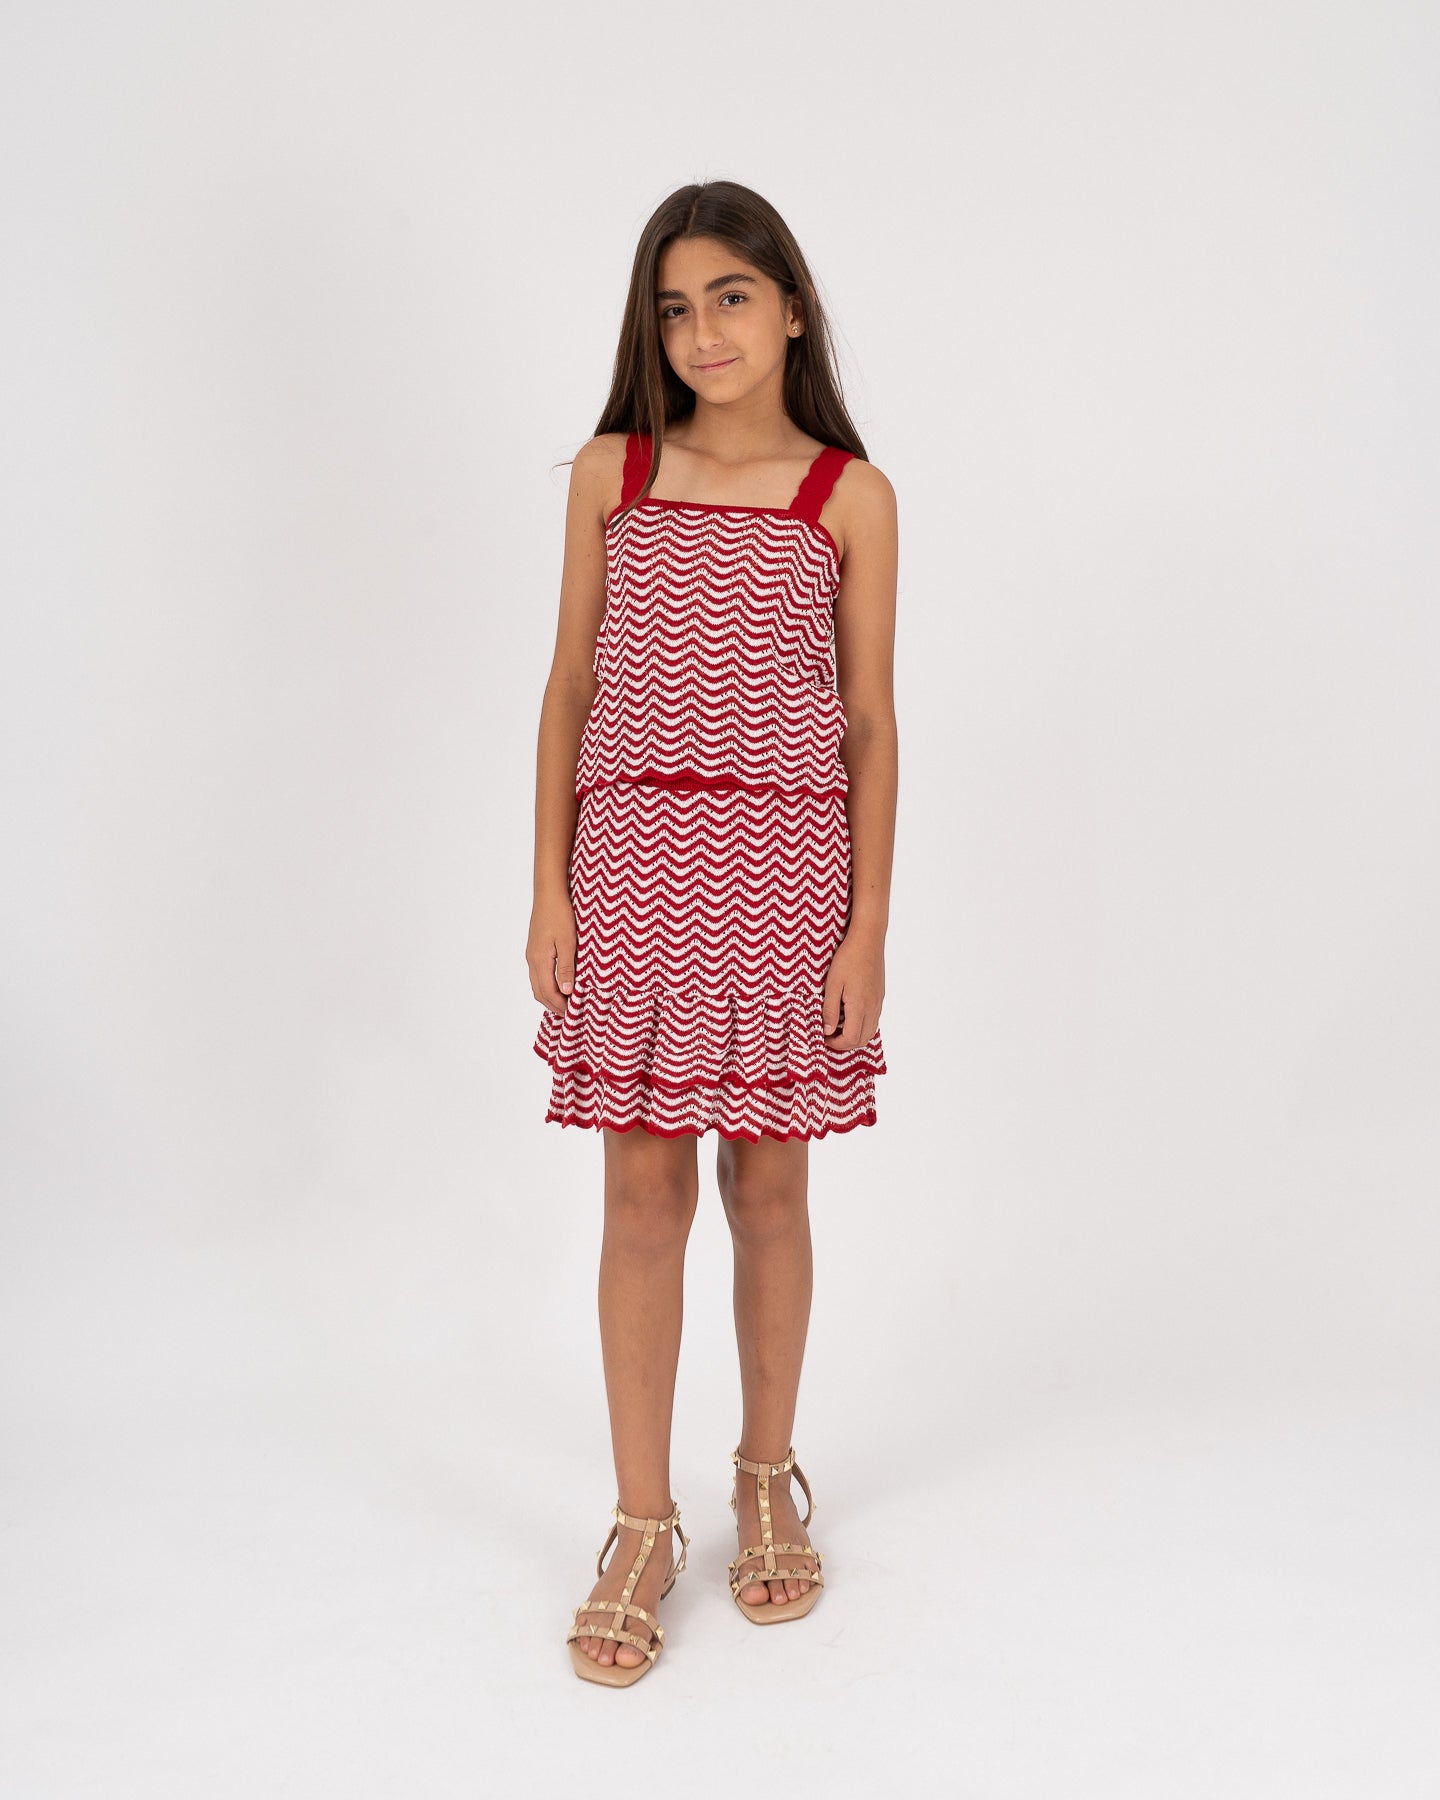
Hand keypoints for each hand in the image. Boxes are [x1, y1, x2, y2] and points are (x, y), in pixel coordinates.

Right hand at [528, 892, 577, 1015]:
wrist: (548, 894)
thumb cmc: (560, 914)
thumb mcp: (568, 942)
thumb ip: (566, 967)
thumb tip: (566, 991)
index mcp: (540, 960)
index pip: (548, 992)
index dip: (559, 1005)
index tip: (572, 1013)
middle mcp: (532, 960)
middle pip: (539, 992)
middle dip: (553, 1005)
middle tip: (569, 1013)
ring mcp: (532, 954)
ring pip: (537, 984)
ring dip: (549, 996)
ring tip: (565, 1002)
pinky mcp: (534, 949)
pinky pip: (538, 974)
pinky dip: (546, 985)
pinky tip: (558, 984)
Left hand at [821, 929, 884, 1051]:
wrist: (868, 939)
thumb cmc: (848, 958)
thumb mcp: (832, 984)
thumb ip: (830, 1009)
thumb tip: (828, 1030)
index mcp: (860, 1006)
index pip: (852, 1039)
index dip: (837, 1043)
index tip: (824, 1037)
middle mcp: (873, 1007)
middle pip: (863, 1039)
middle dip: (846, 1043)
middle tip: (830, 1036)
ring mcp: (878, 1002)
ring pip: (871, 1030)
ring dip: (855, 1035)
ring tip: (838, 1027)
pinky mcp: (880, 995)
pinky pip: (874, 1019)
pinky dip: (862, 1025)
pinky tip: (849, 1014)